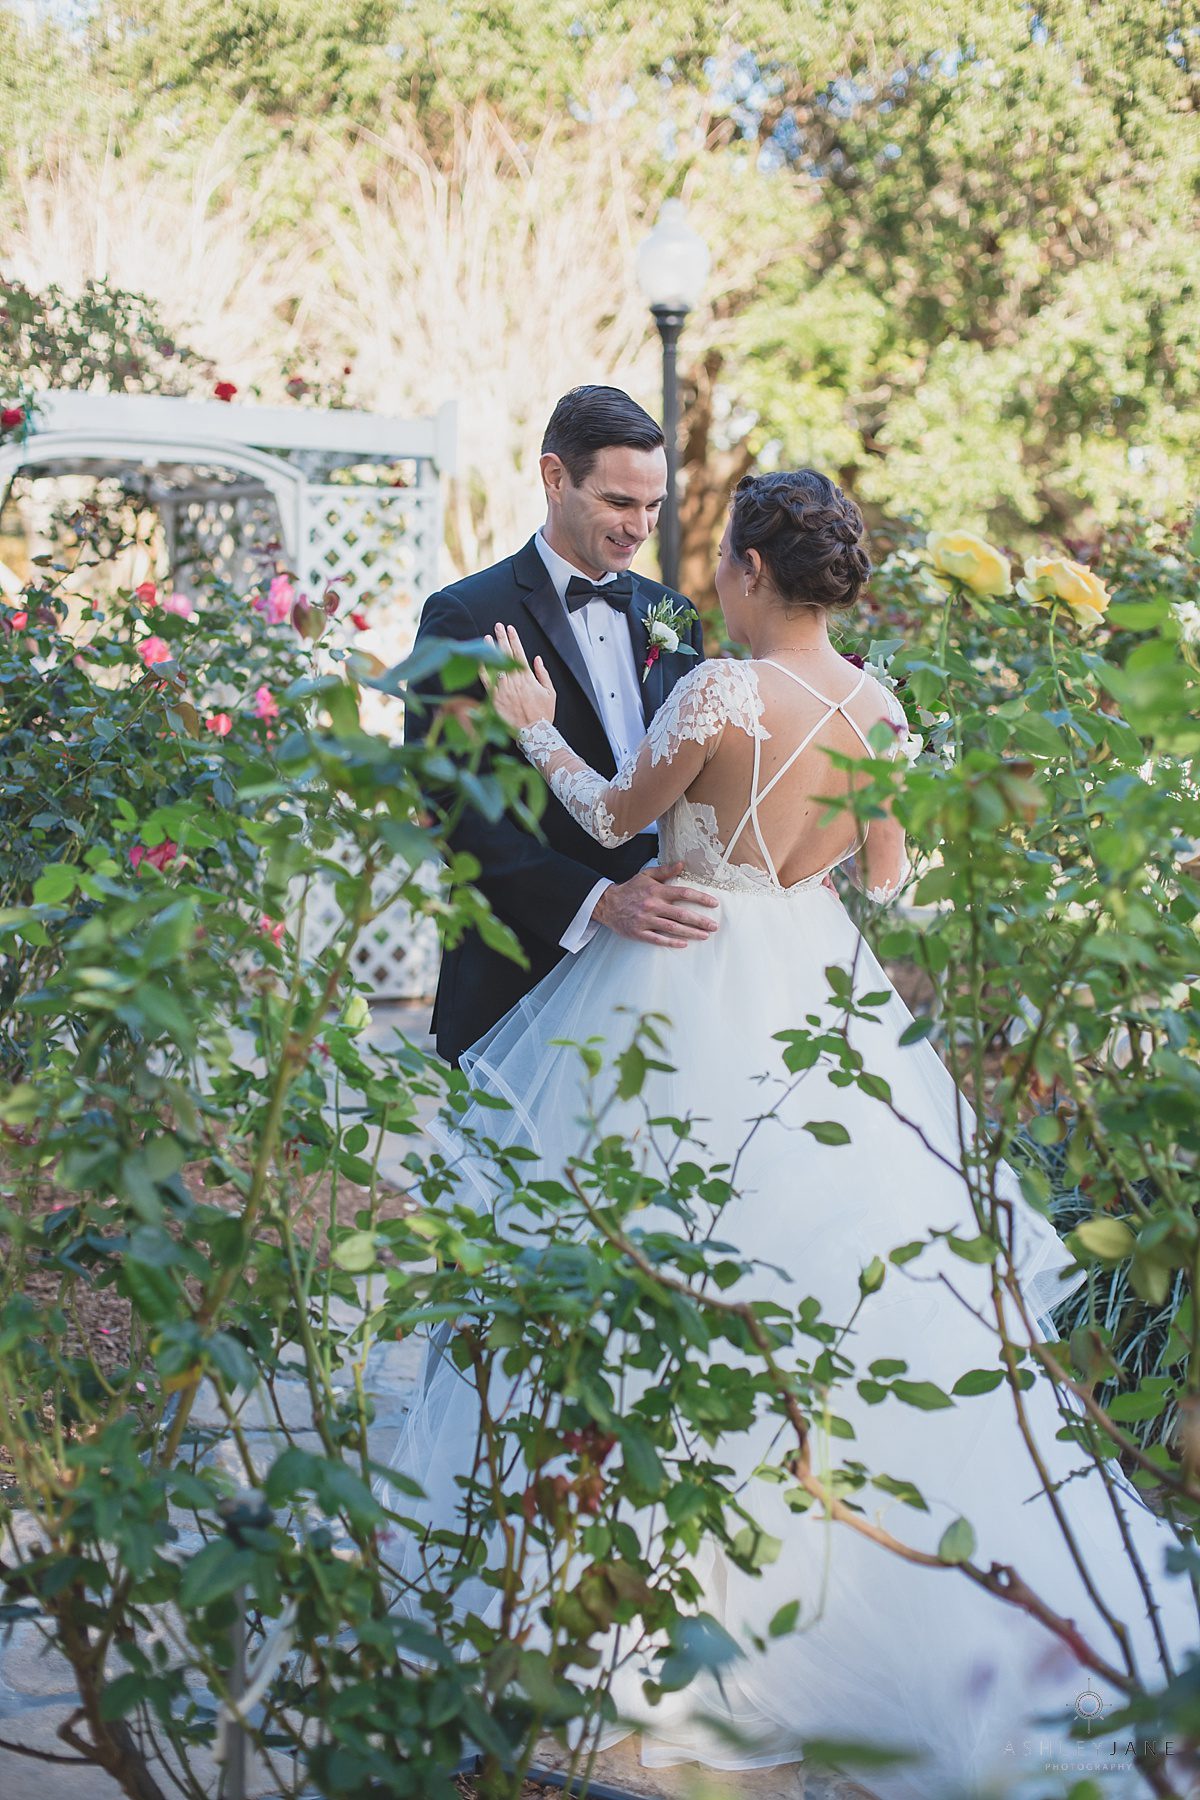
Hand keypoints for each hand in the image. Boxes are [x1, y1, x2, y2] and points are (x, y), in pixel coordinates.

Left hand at [484, 621, 555, 729]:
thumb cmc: (543, 714)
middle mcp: (514, 680)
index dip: (514, 639)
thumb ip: (543, 674)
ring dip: (492, 650)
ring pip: (496, 665)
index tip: (510, 628)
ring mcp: (504, 689)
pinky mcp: (495, 698)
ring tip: (488, 638)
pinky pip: (487, 681)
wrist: (533, 732)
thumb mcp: (550, 692)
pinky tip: (480, 659)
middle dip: (502, 638)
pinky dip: (483, 669)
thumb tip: (537, 659)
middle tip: (498, 626)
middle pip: (506, 655)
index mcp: (528, 678)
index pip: (519, 653)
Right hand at [593, 862, 719, 947]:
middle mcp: (653, 905)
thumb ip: (665, 871)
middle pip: (682, 914)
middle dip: (700, 921)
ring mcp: (645, 920)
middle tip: (714, 926)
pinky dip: (671, 942)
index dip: (701, 898)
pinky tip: (684, 944)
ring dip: (691, 933)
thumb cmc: (630, 889)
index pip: (683, 893)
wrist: (607, 904)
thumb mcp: (646, 875)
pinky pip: (657, 939)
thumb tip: (682, 864)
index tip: (714, 903)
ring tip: (705, 935)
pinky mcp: (639, 932)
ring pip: (673, 928)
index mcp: (656, 890)